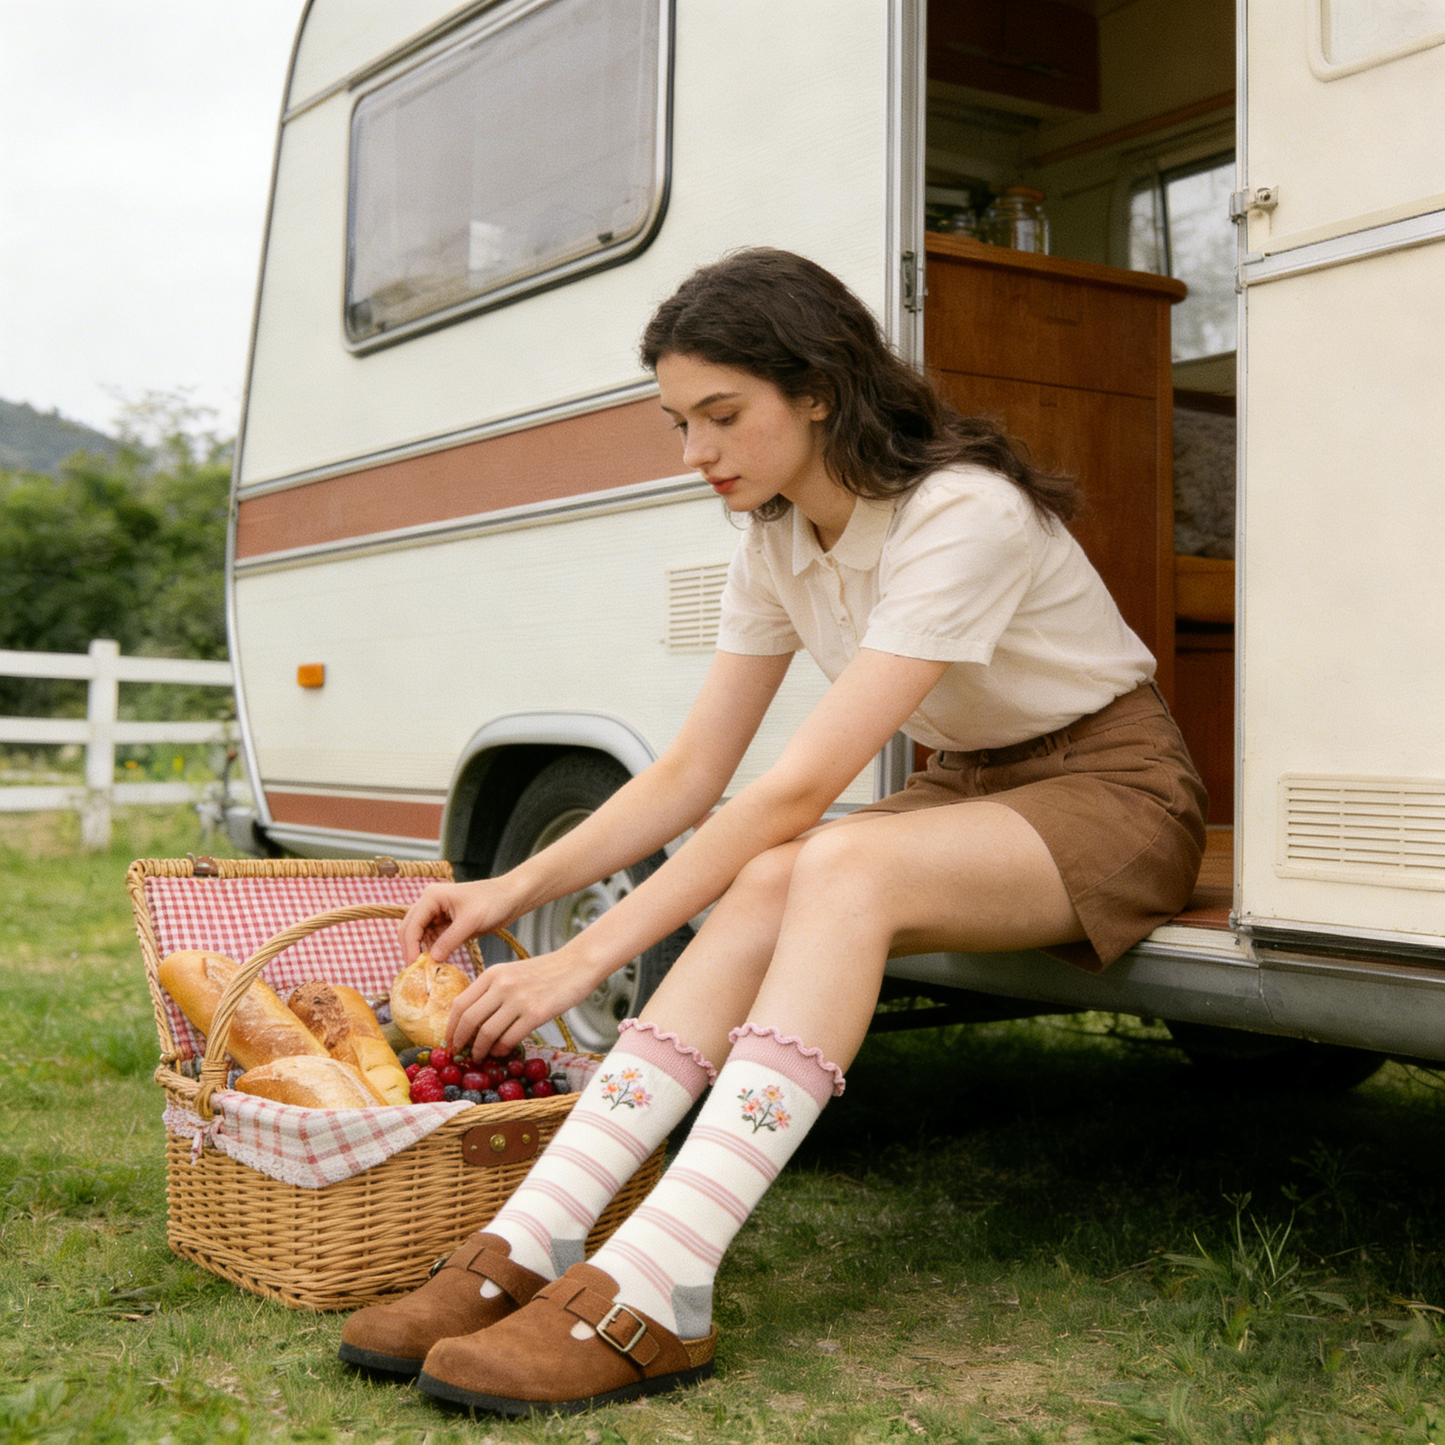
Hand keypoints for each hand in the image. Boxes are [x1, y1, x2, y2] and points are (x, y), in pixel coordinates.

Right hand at [399, 879, 519, 963]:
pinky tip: (437, 961)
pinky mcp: (446, 921)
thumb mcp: (470, 922)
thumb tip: (432, 959)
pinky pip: (432, 937)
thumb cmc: (493, 902)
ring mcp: (437, 912)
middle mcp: (430, 902)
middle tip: (416, 971)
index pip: (411, 925)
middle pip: (409, 929)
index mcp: (431, 897)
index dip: (410, 947)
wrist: (512, 897)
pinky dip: (433, 949)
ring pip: (419, 935)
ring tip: (426, 969)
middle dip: (412, 949)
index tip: (413, 967)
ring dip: (422, 950)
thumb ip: (449, 940)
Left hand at [447, 950, 592, 1059]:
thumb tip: (471, 1021)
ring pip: (487, 1032)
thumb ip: (491, 991)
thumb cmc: (545, 972)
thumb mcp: (511, 973)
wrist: (576, 965)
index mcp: (492, 973)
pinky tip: (501, 1051)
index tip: (450, 1040)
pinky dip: (501, 1049)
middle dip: (461, 1041)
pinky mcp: (536, 1013)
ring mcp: (519, 999)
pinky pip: (509, 1038)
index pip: (461, 1003)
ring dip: (480, 1049)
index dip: (451, 1027)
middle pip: (469, 1019)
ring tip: (480, 1055)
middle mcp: (502, 985)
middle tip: (460, 1053)